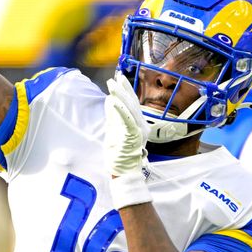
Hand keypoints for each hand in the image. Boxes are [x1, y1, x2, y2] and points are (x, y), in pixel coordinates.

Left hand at [104, 73, 151, 209]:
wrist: (124, 172)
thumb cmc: (119, 154)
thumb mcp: (114, 131)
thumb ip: (113, 116)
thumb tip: (109, 100)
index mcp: (139, 124)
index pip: (133, 103)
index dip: (126, 90)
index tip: (120, 79)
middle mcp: (142, 126)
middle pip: (133, 103)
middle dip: (123, 89)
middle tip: (115, 78)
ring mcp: (140, 131)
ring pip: (130, 109)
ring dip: (120, 95)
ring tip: (112, 85)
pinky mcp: (134, 136)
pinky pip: (127, 120)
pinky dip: (120, 110)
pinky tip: (113, 100)